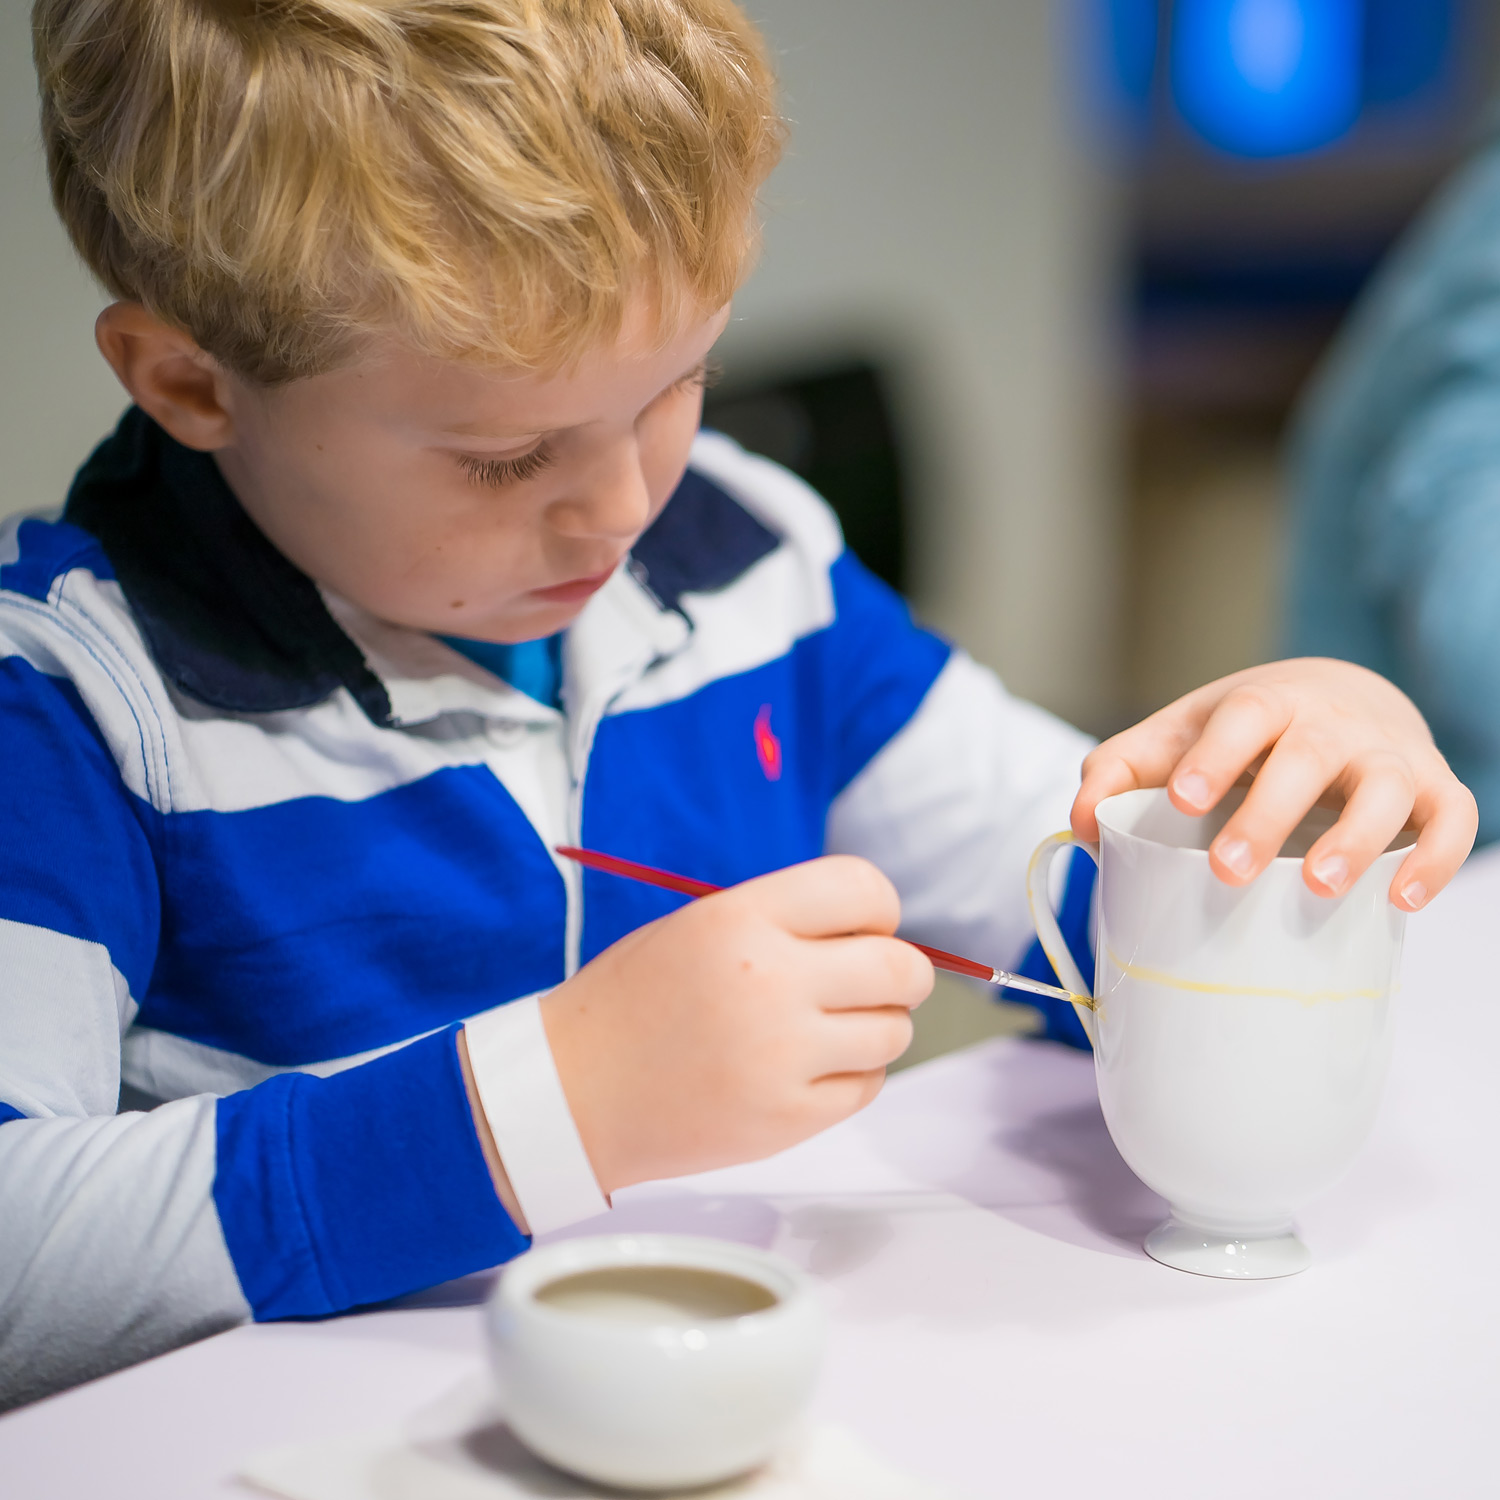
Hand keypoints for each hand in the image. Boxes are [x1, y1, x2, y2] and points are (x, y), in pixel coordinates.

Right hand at [539, 856, 931, 1193]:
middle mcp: (770, 981)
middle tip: (869, 983)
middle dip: (898, 972)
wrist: (573, 1093)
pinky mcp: (787, 1117)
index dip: (878, 909)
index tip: (863, 928)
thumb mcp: (699, 926)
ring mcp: (782, 1055)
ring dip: (874, 1027)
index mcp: (742, 918)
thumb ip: (786, 920)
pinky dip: (851, 1075)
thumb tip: (881, 933)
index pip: (866, 888)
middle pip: (901, 966)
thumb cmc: (637, 1001)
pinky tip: (803, 1068)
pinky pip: (868, 1084)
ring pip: (894, 1031)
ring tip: (823, 1030)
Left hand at [1071, 658, 1476, 909]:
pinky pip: (1452, 819)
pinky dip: (1436, 857)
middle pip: (1307, 757)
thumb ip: (1118, 771)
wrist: (1338, 698)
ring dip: (1358, 838)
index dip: (1214, 755)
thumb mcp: (1177, 737)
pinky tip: (1401, 899)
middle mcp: (1332, 723)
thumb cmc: (1244, 732)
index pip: (1242, 717)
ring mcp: (1388, 756)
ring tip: (1317, 887)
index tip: (1181, 797)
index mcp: (1265, 703)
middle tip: (1228, 870)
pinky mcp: (1433, 791)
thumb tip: (1080, 826)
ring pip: (1386, 788)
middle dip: (1269, 813)